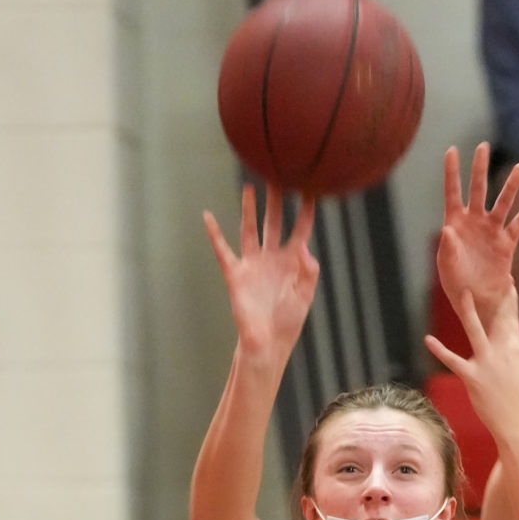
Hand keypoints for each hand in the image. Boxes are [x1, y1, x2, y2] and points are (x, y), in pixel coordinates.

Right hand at [201, 184, 319, 367]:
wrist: (266, 344)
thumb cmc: (288, 323)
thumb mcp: (305, 296)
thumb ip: (308, 271)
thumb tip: (302, 246)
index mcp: (292, 262)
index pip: (300, 229)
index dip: (306, 210)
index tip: (311, 188)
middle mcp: (272, 258)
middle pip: (274, 221)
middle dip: (276, 200)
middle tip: (278, 175)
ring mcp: (252, 264)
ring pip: (250, 229)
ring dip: (250, 209)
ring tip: (250, 187)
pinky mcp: (235, 274)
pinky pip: (222, 249)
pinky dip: (214, 233)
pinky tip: (207, 216)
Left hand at [425, 277, 518, 439]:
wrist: (518, 423)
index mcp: (515, 349)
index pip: (512, 318)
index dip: (510, 298)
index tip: (508, 281)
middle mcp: (501, 351)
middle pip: (497, 318)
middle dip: (495, 297)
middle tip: (492, 277)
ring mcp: (486, 363)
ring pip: (475, 331)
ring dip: (469, 312)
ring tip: (463, 294)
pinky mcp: (472, 377)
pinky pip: (453, 361)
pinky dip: (439, 350)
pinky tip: (428, 339)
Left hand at [436, 144, 518, 331]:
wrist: (476, 301)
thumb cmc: (457, 284)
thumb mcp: (447, 267)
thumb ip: (447, 248)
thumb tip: (448, 229)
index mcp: (455, 223)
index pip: (452, 192)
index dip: (451, 172)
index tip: (452, 150)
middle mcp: (474, 222)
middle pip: (478, 189)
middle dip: (480, 168)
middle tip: (484, 146)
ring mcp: (492, 230)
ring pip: (503, 202)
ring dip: (511, 186)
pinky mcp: (507, 243)